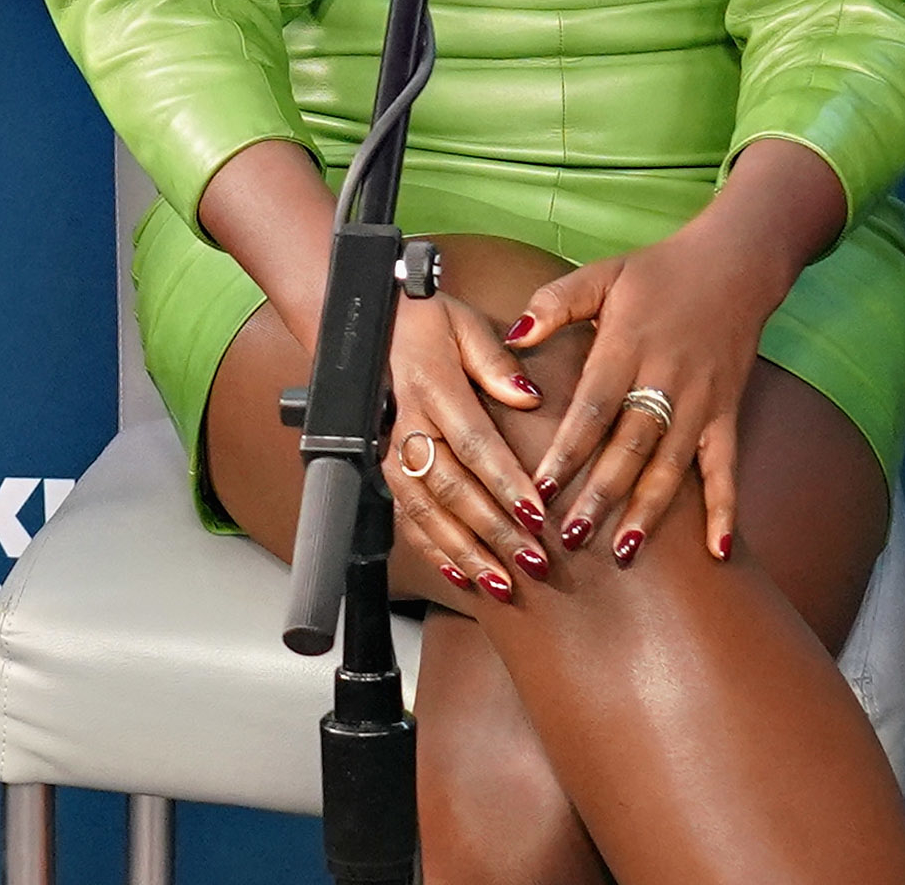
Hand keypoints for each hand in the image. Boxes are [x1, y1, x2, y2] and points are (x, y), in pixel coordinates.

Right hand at [379, 291, 554, 602]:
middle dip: (491, 530)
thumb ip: (495, 360)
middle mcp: (406, 422)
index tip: (537, 515)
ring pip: (424, 510)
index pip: (472, 441)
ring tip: (502, 583)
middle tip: (532, 561)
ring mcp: (390, 448)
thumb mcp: (463, 322)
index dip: (504, 482)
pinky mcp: (385, 466)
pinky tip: (463, 576)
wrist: (367, 323)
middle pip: (449, 486)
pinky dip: (433, 550)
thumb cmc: (423, 321)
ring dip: (463, 551)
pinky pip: (405, 516)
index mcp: (430, 385)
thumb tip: (528, 397)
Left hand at [510, 139, 844, 563]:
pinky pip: (727, 468)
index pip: (592, 408)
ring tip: (623, 552)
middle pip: (629, 446)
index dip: (567, 450)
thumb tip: (511, 336)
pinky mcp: (728, 413)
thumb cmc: (654, 272)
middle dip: (600, 494)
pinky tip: (719, 552)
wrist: (734, 265)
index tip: (539, 488)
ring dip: (648, 510)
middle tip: (569, 536)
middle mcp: (666, 379)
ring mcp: (702, 401)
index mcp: (627, 345)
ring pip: (672, 465)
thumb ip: (553, 304)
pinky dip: (726, 509)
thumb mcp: (600, 274)